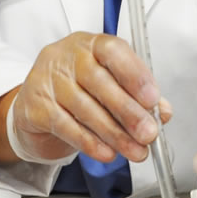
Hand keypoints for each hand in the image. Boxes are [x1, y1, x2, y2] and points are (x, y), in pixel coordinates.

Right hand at [9, 32, 167, 164]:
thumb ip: (137, 95)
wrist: (34, 104)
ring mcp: (47, 81)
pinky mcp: (36, 107)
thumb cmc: (79, 89)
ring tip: (135, 151)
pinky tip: (107, 153)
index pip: (113, 51)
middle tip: (149, 134)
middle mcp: (67, 57)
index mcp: (91, 44)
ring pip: (84, 109)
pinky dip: (90, 143)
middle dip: (128, 112)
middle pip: (99, 82)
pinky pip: (66, 127)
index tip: (153, 100)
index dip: (134, 75)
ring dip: (114, 134)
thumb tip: (162, 113)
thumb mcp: (110, 84)